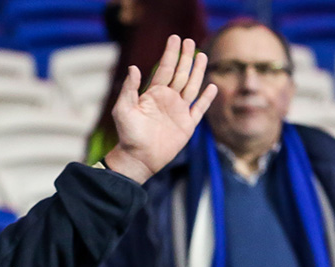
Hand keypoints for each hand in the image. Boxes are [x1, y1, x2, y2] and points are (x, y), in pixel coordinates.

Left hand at [104, 35, 216, 183]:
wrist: (138, 159)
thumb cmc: (128, 135)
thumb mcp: (123, 110)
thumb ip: (129, 89)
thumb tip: (133, 67)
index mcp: (153, 94)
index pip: (164, 69)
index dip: (170, 54)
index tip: (175, 38)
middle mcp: (167, 100)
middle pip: (180, 74)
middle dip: (186, 58)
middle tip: (190, 41)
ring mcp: (179, 112)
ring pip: (192, 87)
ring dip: (198, 72)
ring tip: (203, 56)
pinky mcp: (187, 125)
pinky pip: (199, 109)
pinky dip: (207, 98)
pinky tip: (211, 87)